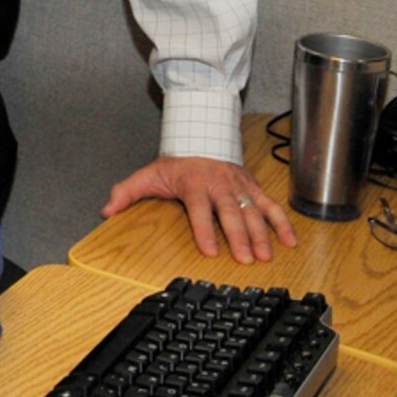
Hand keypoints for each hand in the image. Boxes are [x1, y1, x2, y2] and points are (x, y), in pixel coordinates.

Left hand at [101, 156, 297, 263]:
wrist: (201, 137)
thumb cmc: (175, 164)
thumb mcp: (148, 175)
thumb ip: (127, 193)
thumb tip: (106, 210)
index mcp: (194, 183)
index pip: (199, 208)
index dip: (204, 229)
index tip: (209, 250)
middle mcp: (219, 184)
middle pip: (231, 212)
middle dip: (239, 236)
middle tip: (246, 259)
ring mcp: (239, 185)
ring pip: (253, 210)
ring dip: (262, 234)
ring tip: (266, 256)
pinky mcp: (252, 187)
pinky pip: (270, 205)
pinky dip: (283, 223)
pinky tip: (290, 242)